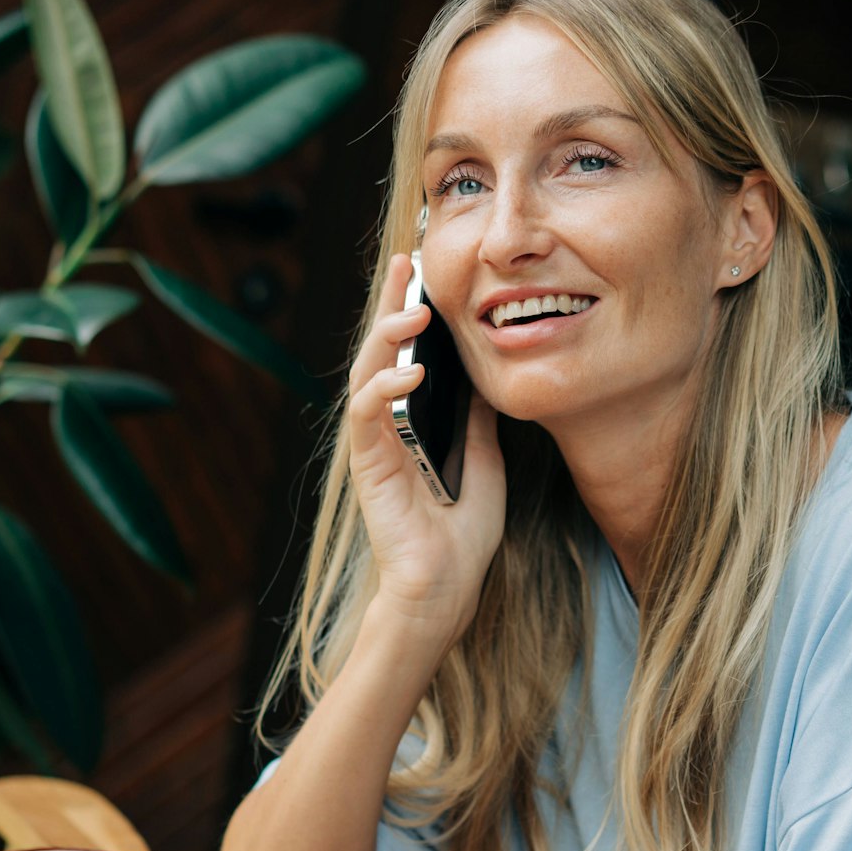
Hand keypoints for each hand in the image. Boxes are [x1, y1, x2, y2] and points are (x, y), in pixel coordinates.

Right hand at [345, 253, 506, 644]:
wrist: (445, 586)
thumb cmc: (461, 534)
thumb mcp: (485, 461)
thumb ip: (476, 420)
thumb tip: (482, 376)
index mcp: (411, 422)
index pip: (406, 354)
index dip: (409, 310)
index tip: (421, 270)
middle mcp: (386, 426)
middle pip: (380, 350)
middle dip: (390, 304)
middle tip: (406, 264)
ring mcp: (374, 443)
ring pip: (366, 372)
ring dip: (387, 336)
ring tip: (415, 309)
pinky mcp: (367, 465)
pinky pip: (367, 415)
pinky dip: (385, 388)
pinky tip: (409, 372)